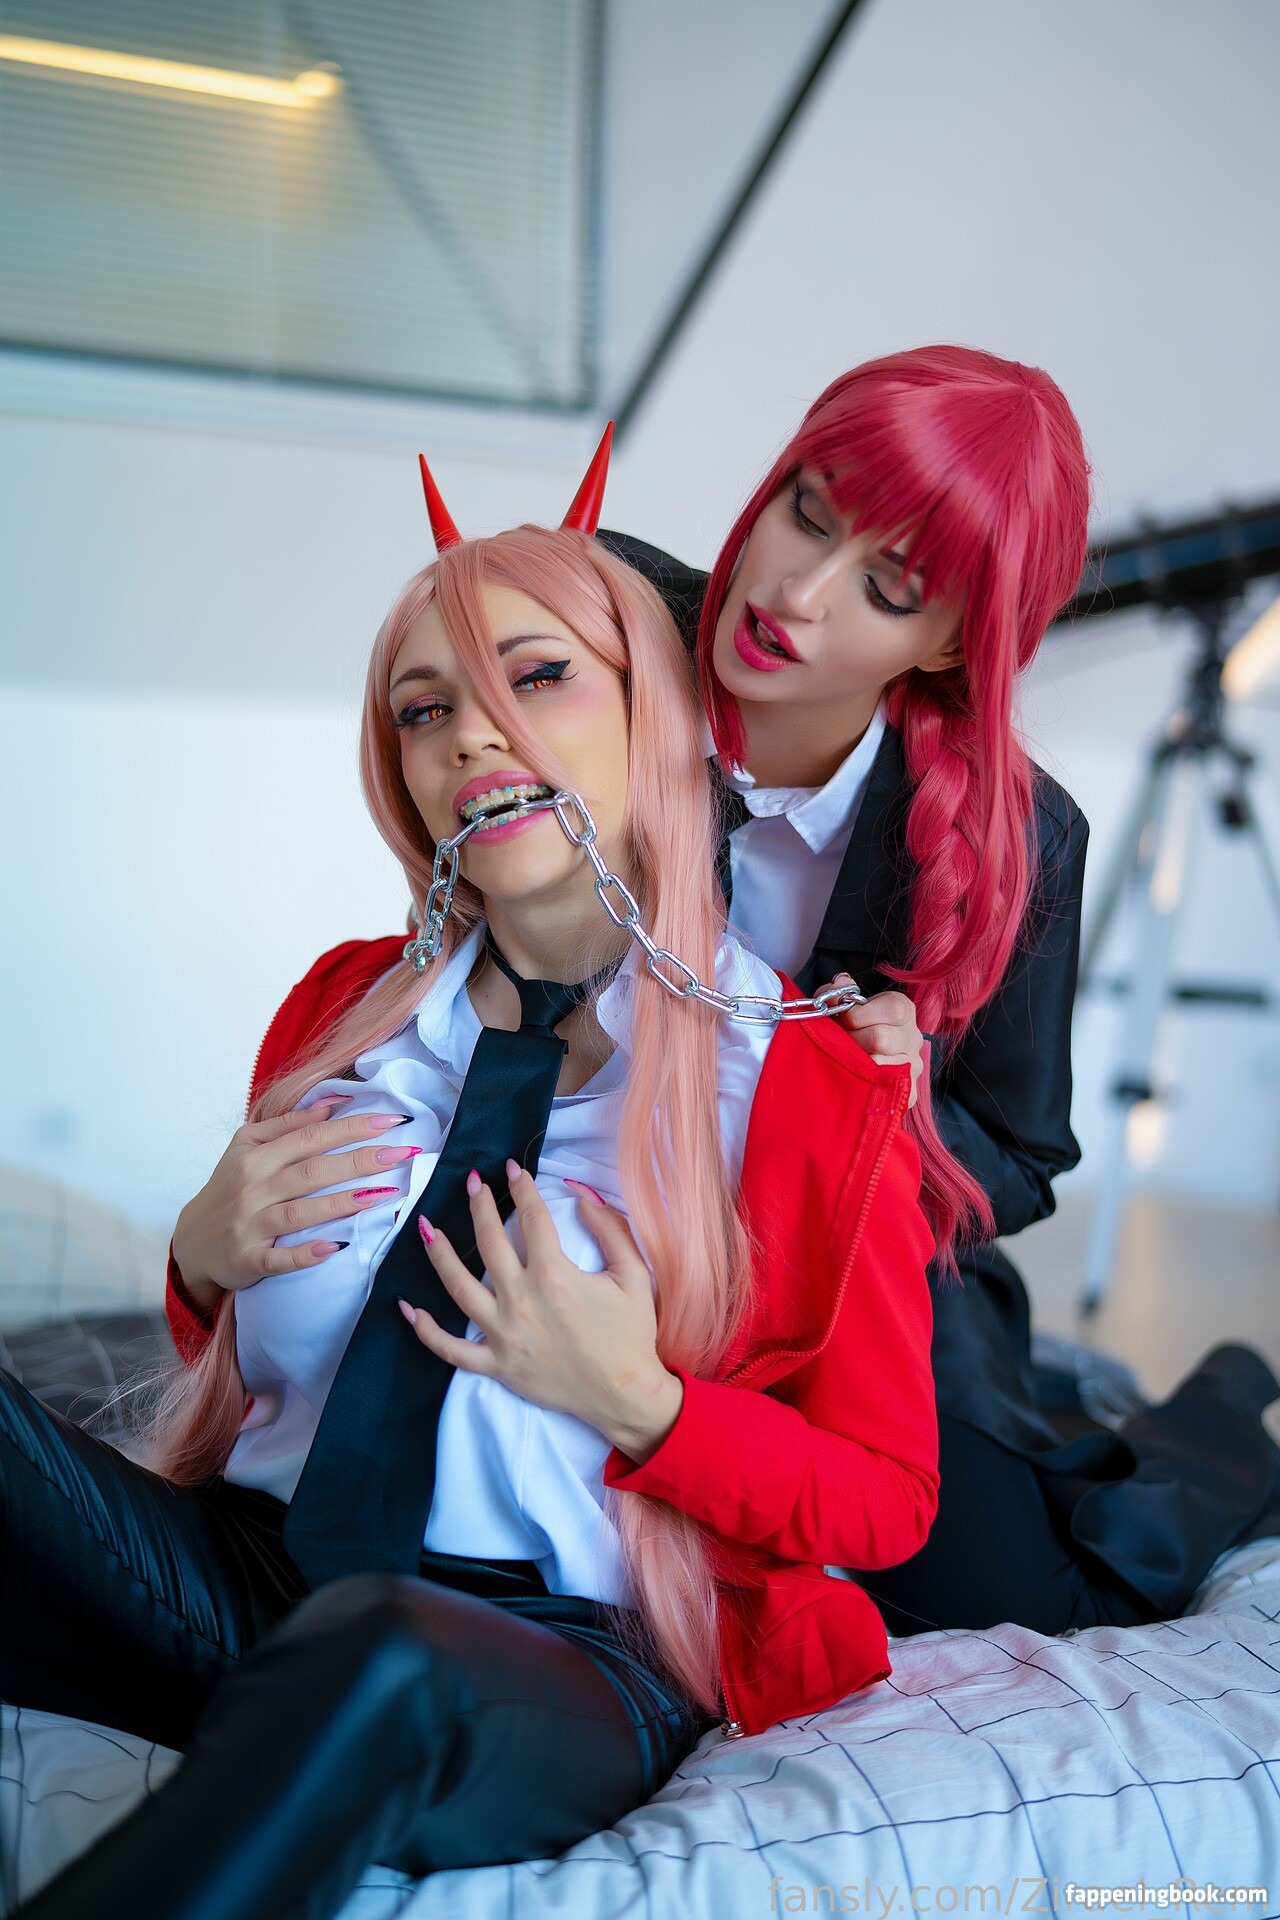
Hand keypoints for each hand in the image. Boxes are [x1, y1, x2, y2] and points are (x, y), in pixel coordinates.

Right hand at [171, 1102, 419, 1312]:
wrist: (193, 1240)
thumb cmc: (231, 1187)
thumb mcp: (247, 1147)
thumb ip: (289, 1124)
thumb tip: (334, 1102)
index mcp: (255, 1156)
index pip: (311, 1136)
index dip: (352, 1127)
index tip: (392, 1120)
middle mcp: (252, 1188)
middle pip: (313, 1171)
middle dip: (360, 1160)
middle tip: (402, 1153)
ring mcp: (249, 1226)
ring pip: (301, 1212)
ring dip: (343, 1203)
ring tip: (384, 1194)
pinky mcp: (248, 1260)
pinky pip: (279, 1259)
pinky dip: (305, 1254)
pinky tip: (334, 1247)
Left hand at [400, 1161, 682, 1463]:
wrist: (625, 1395)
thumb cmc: (631, 1334)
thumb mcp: (634, 1274)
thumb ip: (610, 1228)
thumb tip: (581, 1194)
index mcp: (555, 1276)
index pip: (532, 1218)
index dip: (522, 1187)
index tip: (513, 1169)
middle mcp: (522, 1301)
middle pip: (490, 1242)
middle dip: (479, 1205)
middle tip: (472, 1183)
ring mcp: (504, 1335)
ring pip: (459, 1288)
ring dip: (440, 1255)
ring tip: (427, 1228)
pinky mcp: (496, 1365)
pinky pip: (451, 1349)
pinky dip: (426, 1331)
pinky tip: (407, 1308)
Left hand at [825, 979, 924, 1108]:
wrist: (852, 1061)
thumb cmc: (848, 1029)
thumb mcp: (839, 1005)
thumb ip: (836, 992)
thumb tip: (841, 984)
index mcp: (903, 1010)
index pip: (894, 1009)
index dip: (860, 1015)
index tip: (844, 1020)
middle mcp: (914, 1037)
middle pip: (883, 1038)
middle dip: (854, 1040)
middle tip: (843, 1042)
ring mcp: (913, 1066)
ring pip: (881, 1065)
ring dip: (856, 1063)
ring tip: (850, 1059)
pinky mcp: (909, 1094)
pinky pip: (886, 1090)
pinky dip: (865, 1085)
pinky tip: (858, 1078)